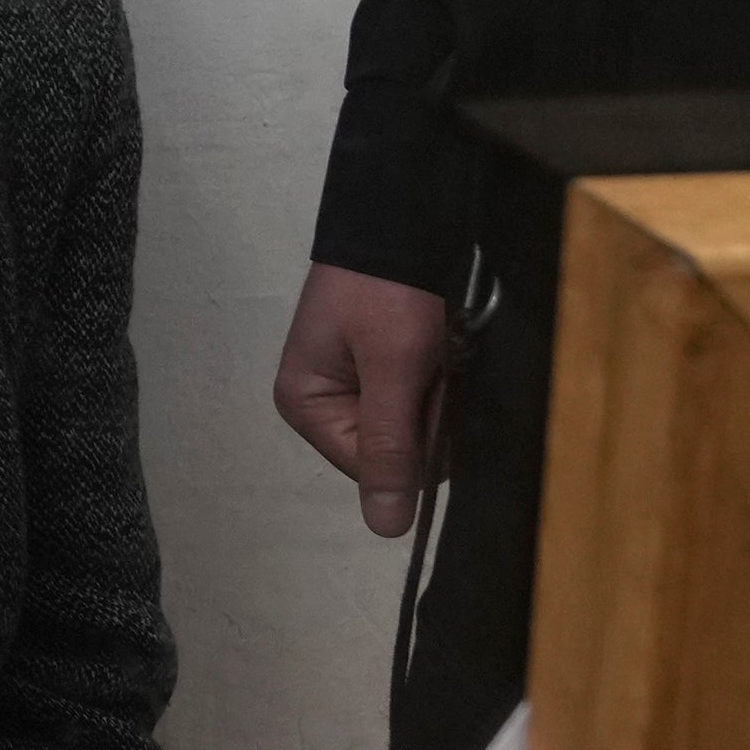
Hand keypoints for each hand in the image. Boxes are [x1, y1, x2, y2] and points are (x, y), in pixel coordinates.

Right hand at [271, 261, 459, 540]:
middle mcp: (323, 403)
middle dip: (427, 415)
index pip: (374, 469)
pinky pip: (421, 402)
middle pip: (395, 451)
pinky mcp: (383, 370)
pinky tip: (443, 352)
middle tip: (435, 364)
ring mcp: (354, 387)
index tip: (430, 393)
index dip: (415, 445)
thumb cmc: (390, 290)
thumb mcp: (393, 367)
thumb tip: (385, 532)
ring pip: (415, 428)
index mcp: (305, 405)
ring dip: (439, 396)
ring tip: (440, 351)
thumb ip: (391, 448)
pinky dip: (441, 381)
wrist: (406, 217)